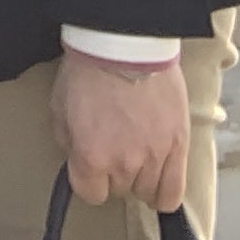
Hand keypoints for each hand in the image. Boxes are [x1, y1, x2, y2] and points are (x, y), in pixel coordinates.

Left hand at [53, 49, 191, 211]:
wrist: (125, 45)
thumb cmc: (89, 71)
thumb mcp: (60, 107)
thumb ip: (68, 142)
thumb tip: (76, 159)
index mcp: (91, 156)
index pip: (90, 194)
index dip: (88, 180)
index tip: (90, 167)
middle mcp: (124, 164)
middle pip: (120, 191)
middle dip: (113, 174)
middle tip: (113, 150)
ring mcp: (155, 157)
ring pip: (148, 193)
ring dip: (140, 180)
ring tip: (138, 158)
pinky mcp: (179, 146)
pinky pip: (176, 191)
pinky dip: (167, 192)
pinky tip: (160, 182)